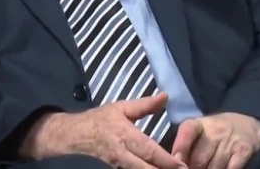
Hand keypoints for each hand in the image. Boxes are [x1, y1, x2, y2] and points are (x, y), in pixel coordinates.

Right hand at [19, 93, 187, 168]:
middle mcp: (123, 154)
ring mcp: (120, 165)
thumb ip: (144, 104)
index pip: (149, 150)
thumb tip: (165, 96)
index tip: (182, 165)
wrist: (76, 135)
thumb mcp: (122, 107)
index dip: (166, 160)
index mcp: (125, 135)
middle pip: (147, 168)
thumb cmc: (101, 119)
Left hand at [171, 113, 259, 168]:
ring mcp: (229, 141)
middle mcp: (214, 131)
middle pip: (199, 158)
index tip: (176, 162)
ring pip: (214, 167)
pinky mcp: (243, 152)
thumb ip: (186, 145)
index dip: (180, 149)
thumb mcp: (200, 130)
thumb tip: (174, 163)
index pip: (186, 132)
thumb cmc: (217, 130)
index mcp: (198, 124)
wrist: (249, 123)